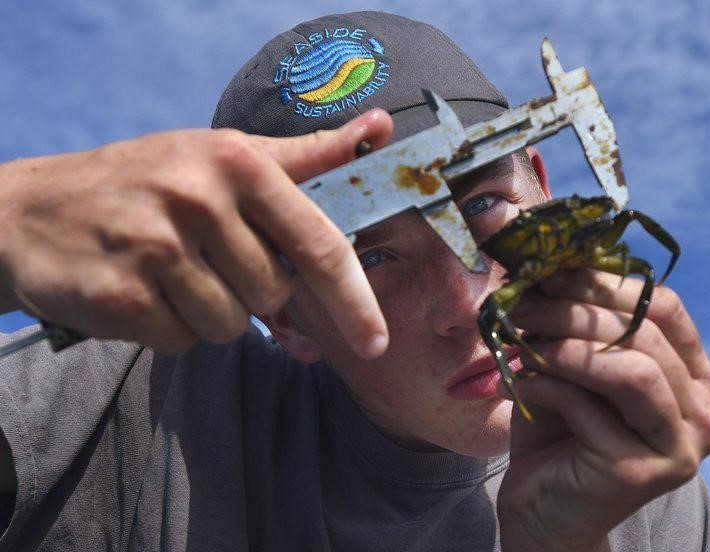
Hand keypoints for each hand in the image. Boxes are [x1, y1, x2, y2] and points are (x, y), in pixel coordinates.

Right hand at [0, 110, 392, 356]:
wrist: (36, 210)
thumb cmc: (150, 182)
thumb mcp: (225, 155)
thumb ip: (305, 156)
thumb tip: (382, 127)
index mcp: (237, 163)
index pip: (318, 244)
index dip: (354, 300)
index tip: (377, 341)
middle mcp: (198, 199)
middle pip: (273, 294)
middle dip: (250, 293)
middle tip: (206, 259)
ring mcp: (155, 247)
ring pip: (231, 325)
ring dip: (208, 313)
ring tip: (170, 273)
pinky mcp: (121, 295)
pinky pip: (182, 342)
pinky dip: (169, 328)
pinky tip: (142, 292)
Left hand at [496, 269, 709, 551]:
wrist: (542, 509)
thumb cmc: (556, 430)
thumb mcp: (570, 365)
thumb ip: (574, 321)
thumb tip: (551, 261)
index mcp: (692, 376)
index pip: (663, 307)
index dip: (604, 282)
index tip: (548, 271)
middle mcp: (701, 411)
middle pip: (642, 333)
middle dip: (571, 309)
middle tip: (517, 302)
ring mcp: (680, 445)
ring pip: (628, 368)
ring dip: (560, 344)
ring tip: (514, 338)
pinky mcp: (642, 472)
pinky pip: (587, 406)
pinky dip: (541, 384)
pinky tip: (507, 382)